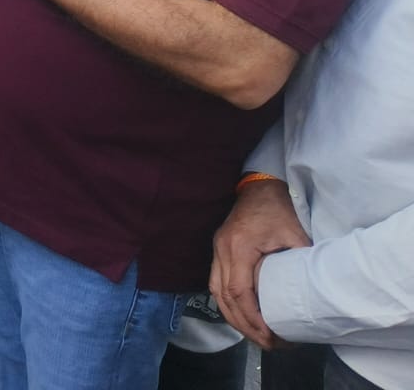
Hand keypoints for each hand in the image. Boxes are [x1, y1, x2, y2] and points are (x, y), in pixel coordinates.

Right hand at [211, 179, 310, 348]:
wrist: (259, 186)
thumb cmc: (278, 208)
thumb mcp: (294, 232)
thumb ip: (301, 259)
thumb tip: (315, 288)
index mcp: (239, 246)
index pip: (237, 290)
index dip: (251, 316)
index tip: (268, 334)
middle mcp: (222, 249)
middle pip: (222, 296)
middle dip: (242, 324)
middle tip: (265, 343)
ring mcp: (217, 249)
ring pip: (215, 291)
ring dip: (232, 316)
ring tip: (254, 334)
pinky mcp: (219, 249)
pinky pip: (216, 282)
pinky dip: (227, 302)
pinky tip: (242, 314)